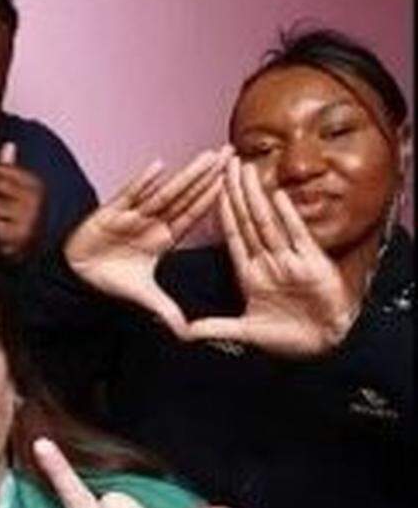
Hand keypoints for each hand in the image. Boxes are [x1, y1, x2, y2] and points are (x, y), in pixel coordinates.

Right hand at [64, 147, 230, 334]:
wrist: (76, 277)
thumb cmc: (110, 281)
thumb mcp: (144, 298)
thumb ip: (167, 311)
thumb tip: (187, 335)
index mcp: (163, 239)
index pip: (193, 215)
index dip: (213, 197)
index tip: (233, 180)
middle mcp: (152, 223)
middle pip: (185, 196)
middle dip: (208, 175)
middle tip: (230, 153)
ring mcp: (132, 215)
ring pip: (164, 192)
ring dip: (186, 175)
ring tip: (207, 157)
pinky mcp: (110, 213)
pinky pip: (128, 196)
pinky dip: (142, 183)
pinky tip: (158, 167)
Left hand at [184, 157, 359, 356]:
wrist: (323, 345)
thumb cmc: (286, 337)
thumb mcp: (245, 332)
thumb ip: (215, 328)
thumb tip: (184, 332)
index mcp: (250, 273)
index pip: (232, 235)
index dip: (221, 212)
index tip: (210, 188)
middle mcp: (268, 261)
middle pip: (248, 220)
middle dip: (236, 192)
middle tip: (226, 162)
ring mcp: (290, 260)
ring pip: (269, 223)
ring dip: (257, 196)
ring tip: (246, 170)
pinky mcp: (313, 264)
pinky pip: (297, 236)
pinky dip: (288, 217)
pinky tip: (276, 196)